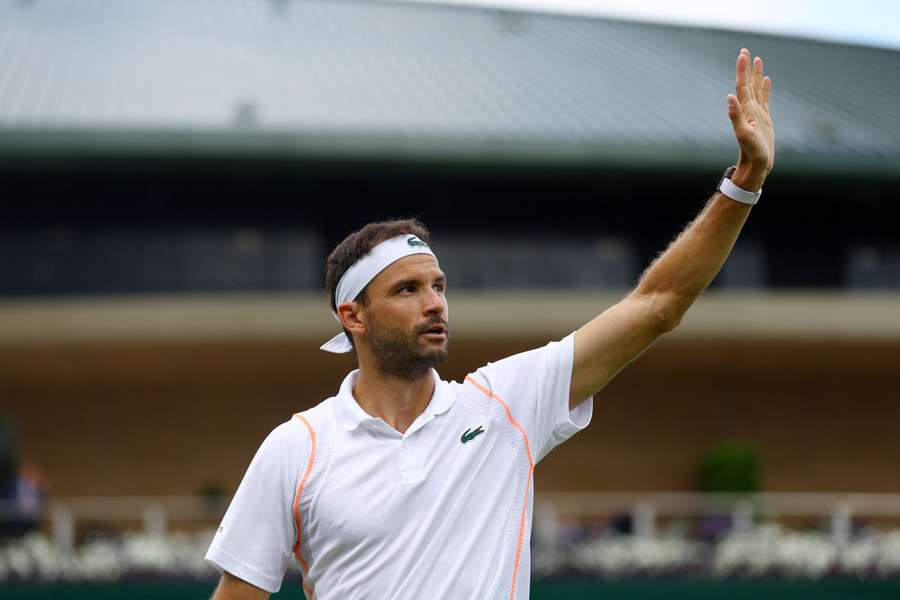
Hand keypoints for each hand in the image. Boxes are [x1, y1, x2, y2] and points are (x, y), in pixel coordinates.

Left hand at [727, 48, 774, 190]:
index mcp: (745, 110)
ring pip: (756, 89)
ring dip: (756, 74)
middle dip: (746, 68)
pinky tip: (766, 80)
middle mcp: (749, 109)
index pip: (742, 86)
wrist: (756, 165)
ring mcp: (757, 114)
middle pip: (747, 84)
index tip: (742, 54)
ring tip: (757, 59)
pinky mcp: (765, 119)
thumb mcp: (743, 134)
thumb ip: (735, 116)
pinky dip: (765, 88)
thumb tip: (729, 97)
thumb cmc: (751, 152)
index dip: (742, 70)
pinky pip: (765, 99)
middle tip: (745, 50)